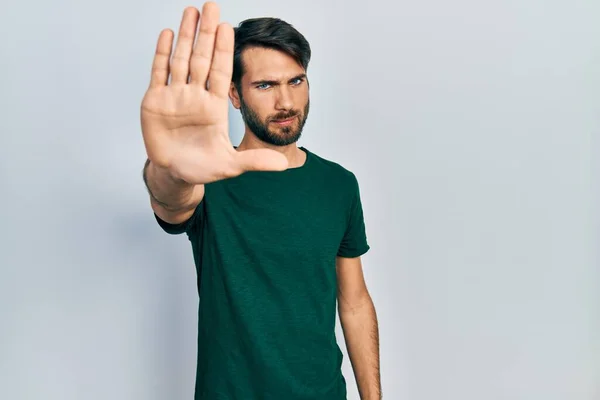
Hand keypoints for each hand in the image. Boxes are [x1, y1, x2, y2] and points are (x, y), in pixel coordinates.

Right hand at [140, 2, 287, 184]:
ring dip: (185, 36)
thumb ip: (255, 161)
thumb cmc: (202, 169)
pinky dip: (162, 54)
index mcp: (214, 106)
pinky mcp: (155, 101)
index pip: (220, 72)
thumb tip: (283, 165)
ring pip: (181, 59)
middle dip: (206, 33)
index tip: (228, 27)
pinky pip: (159, 73)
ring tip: (190, 11)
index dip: (223, 50)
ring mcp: (175, 96)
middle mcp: (196, 96)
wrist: (174, 175)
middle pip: (201, 58)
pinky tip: (167, 34)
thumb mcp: (230, 166)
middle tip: (211, 6)